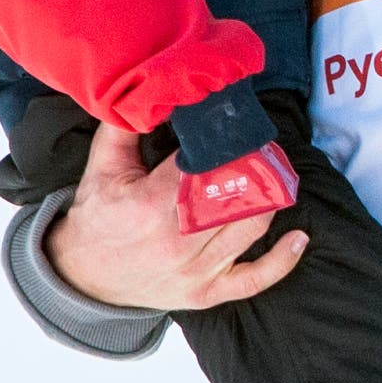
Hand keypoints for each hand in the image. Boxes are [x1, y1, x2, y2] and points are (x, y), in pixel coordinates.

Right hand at [45, 122, 307, 311]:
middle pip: (233, 198)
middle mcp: (176, 242)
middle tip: (266, 148)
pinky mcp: (206, 293)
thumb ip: (125, 126)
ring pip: (249, 230)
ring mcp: (195, 271)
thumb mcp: (100, 166)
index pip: (202, 168)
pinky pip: (254, 280)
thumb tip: (156, 89)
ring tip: (276, 177)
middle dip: (255, 171)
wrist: (82, 276)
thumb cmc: (96, 216)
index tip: (239, 129)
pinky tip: (299, 237)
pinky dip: (282, 260)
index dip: (226, 147)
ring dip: (270, 202)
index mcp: (149, 206)